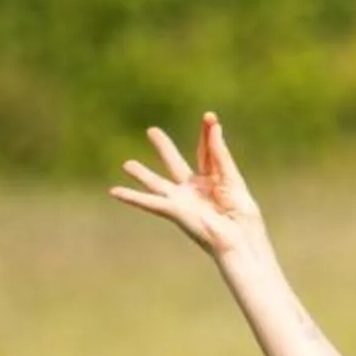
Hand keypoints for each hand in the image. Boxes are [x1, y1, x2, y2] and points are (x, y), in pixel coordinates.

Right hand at [109, 112, 265, 257]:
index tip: (209, 117)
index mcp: (213, 180)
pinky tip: (113, 191)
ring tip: (127, 164)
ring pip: (158, 183)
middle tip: (152, 131)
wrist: (239, 238)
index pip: (206, 151)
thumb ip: (219, 153)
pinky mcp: (174, 210)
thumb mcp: (231, 176)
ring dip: (142, 174)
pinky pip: (149, 202)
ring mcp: (183, 200)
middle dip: (164, 148)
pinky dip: (131, 197)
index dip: (208, 133)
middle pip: (176, 163)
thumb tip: (214, 125)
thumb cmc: (242, 213)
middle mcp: (195, 189)